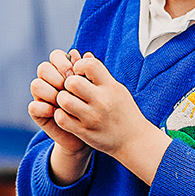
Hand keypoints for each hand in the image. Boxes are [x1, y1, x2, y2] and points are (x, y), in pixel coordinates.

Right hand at [30, 50, 91, 181]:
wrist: (93, 132)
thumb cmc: (95, 107)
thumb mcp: (94, 89)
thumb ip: (89, 72)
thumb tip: (85, 54)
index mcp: (63, 71)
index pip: (55, 56)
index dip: (62, 61)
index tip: (75, 72)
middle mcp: (51, 82)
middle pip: (43, 68)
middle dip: (55, 76)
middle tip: (68, 87)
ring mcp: (43, 97)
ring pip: (36, 85)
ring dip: (49, 91)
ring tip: (63, 100)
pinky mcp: (39, 114)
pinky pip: (33, 106)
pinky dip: (44, 108)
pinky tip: (56, 112)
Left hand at [55, 54, 171, 185]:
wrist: (134, 140)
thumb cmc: (124, 112)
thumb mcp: (117, 89)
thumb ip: (100, 73)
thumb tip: (85, 54)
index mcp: (110, 87)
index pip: (89, 65)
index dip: (79, 65)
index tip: (79, 73)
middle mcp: (102, 101)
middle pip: (72, 82)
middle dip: (67, 83)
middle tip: (70, 89)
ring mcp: (92, 117)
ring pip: (64, 100)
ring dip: (62, 99)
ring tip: (68, 102)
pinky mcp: (84, 132)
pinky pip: (61, 118)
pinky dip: (60, 115)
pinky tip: (67, 114)